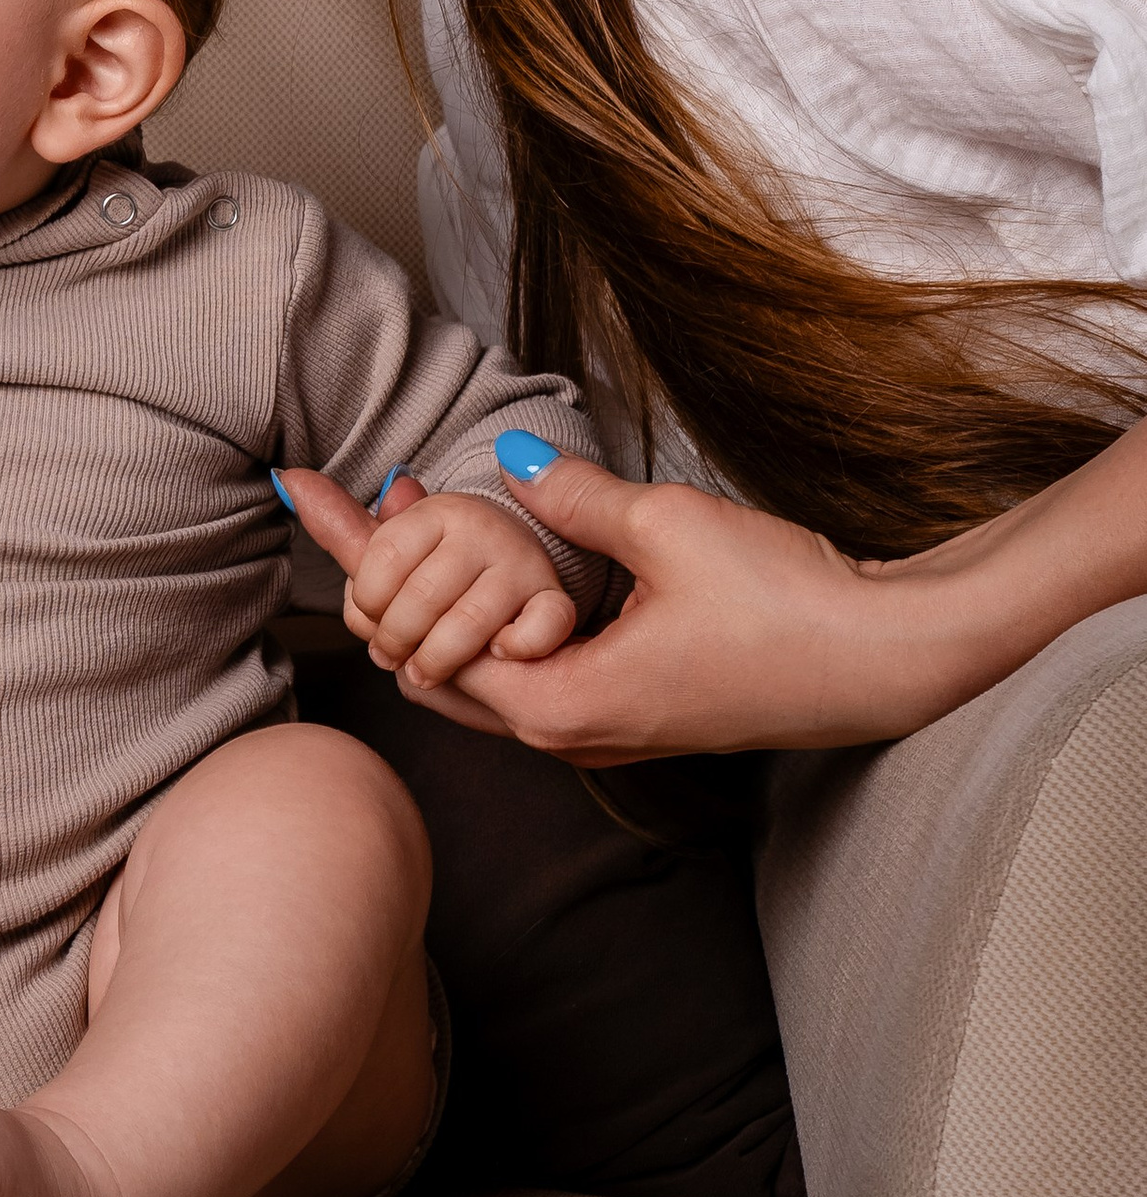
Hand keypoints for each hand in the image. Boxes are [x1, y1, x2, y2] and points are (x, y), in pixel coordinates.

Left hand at [283, 449, 980, 761]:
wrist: (887, 662)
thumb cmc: (789, 604)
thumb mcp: (669, 527)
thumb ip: (575, 498)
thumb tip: (505, 464)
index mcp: (560, 704)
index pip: (418, 637)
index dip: (362, 555)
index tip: (309, 491)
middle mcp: (568, 732)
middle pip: (431, 664)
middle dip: (385, 582)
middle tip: (358, 493)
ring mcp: (599, 727)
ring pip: (477, 674)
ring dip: (439, 599)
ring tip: (412, 511)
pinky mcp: (630, 711)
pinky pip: (526, 671)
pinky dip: (492, 615)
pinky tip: (492, 560)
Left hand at [337, 481, 577, 688]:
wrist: (517, 569)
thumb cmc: (444, 565)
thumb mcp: (397, 545)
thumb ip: (344, 526)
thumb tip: (287, 480)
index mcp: (437, 511)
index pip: (381, 561)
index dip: (365, 602)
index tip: (368, 616)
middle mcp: (483, 529)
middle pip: (420, 597)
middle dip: (396, 639)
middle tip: (392, 655)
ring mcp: (522, 565)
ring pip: (468, 624)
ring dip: (438, 660)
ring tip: (425, 670)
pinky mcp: (556, 601)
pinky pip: (541, 627)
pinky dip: (516, 648)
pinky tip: (498, 654)